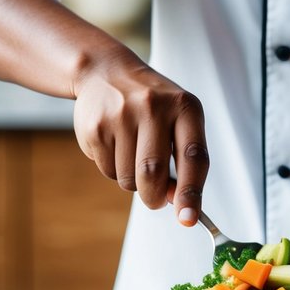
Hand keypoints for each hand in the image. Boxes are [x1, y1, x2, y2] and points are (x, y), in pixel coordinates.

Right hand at [72, 54, 208, 226]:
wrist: (106, 72)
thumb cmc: (152, 105)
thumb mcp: (177, 119)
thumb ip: (184, 158)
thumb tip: (177, 201)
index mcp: (185, 107)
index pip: (194, 156)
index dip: (192, 191)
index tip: (188, 218)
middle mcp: (154, 107)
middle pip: (153, 174)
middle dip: (154, 196)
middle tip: (154, 198)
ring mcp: (122, 115)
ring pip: (128, 178)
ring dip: (132, 181)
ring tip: (132, 153)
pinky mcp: (95, 127)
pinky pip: (107, 170)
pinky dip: (114, 169)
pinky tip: (115, 144)